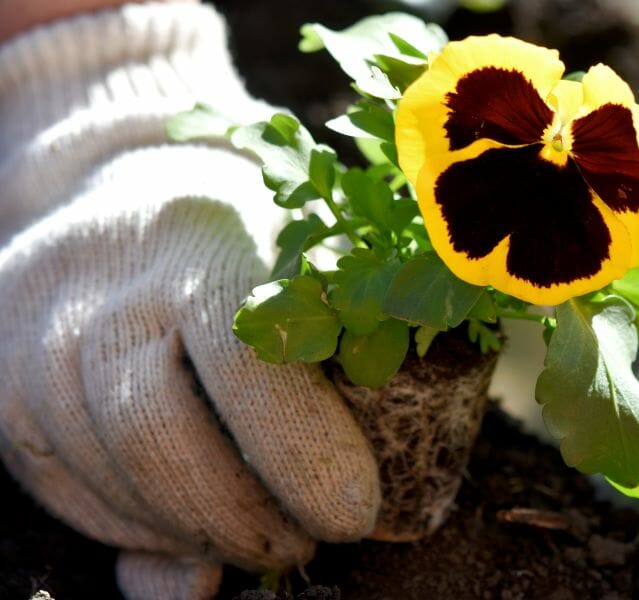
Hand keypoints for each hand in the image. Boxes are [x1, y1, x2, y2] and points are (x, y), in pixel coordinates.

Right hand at [0, 5, 378, 597]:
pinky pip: (67, 492)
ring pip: (111, 473)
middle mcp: (106, 286)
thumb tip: (277, 510)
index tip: (353, 513)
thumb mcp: (294, 271)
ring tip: (260, 535)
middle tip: (307, 542)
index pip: (245, 359)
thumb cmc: (236, 246)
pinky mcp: (0, 387)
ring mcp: (39, 337)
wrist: (119, 200)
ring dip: (195, 530)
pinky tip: (189, 528)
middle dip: (241, 514)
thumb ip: (305, 365)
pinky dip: (137, 528)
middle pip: (157, 429)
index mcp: (207, 240)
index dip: (302, 449)